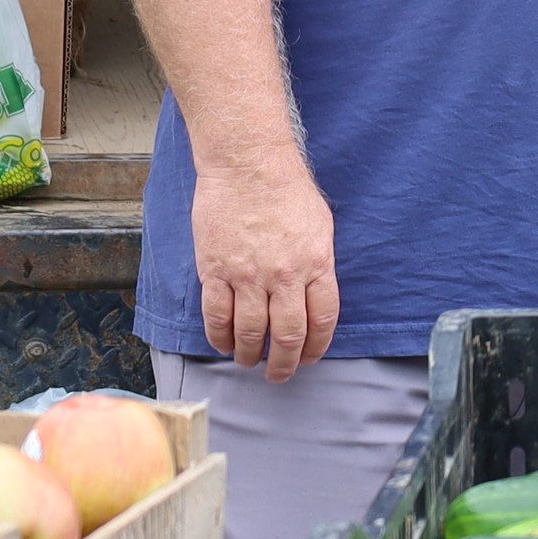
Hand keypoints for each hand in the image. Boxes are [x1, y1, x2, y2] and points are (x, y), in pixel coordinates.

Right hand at [195, 156, 338, 381]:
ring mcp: (248, 275)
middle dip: (284, 364)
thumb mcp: (320, 227)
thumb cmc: (287, 190)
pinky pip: (216, 317)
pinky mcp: (215, 270)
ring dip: (250, 356)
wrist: (247, 164)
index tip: (309, 358)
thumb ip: (319, 265)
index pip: (322, 321)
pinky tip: (223, 344)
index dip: (316, 347)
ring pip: (249, 333)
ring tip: (249, 361)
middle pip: (286, 336)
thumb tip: (313, 298)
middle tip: (279, 374)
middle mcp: (284, 275)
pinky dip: (220, 338)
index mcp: (317, 263)